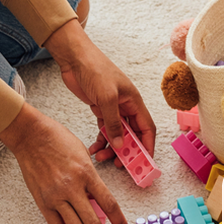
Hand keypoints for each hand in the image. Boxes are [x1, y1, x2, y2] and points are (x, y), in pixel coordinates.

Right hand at [0, 102, 128, 223]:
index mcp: (87, 173)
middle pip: (92, 222)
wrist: (32, 136)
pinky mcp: (42, 202)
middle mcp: (72, 187)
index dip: (118, 221)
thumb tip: (95, 200)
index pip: (108, 203)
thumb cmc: (59, 140)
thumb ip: (91, 178)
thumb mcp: (83, 155)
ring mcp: (56, 196)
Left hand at [45, 19, 156, 162]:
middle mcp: (126, 106)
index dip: (148, 145)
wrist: (75, 59)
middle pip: (133, 134)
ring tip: (102, 158)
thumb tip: (122, 144)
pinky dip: (101, 140)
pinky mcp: (99, 109)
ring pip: (118, 134)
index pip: (147, 128)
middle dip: (128, 150)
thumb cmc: (95, 70)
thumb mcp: (106, 97)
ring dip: (112, 148)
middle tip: (120, 165)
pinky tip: (94, 148)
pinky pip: (104, 130)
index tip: (144, 162)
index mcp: (134, 101)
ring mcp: (113, 108)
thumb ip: (114, 122)